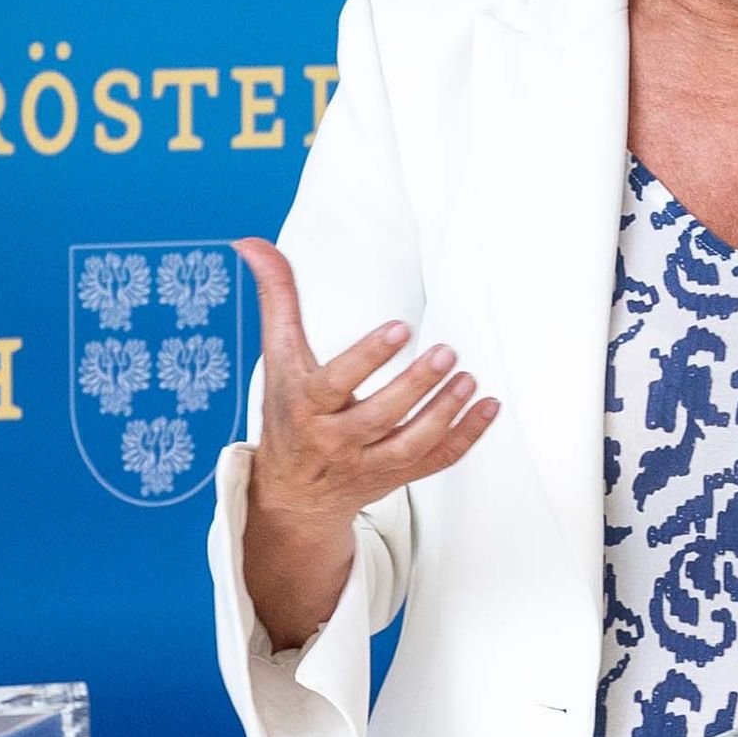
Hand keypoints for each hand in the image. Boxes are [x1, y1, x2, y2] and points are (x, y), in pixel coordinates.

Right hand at [233, 237, 497, 522]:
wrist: (294, 493)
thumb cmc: (288, 414)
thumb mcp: (278, 357)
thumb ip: (277, 299)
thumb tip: (250, 243)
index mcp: (307, 406)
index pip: (336, 383)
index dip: (367, 357)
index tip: (400, 329)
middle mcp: (335, 440)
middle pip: (379, 416)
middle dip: (415, 385)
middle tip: (447, 352)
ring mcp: (369, 463)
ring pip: (410, 444)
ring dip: (443, 413)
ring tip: (467, 379)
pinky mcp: (396, 476)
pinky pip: (436, 461)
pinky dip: (466, 437)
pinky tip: (487, 407)